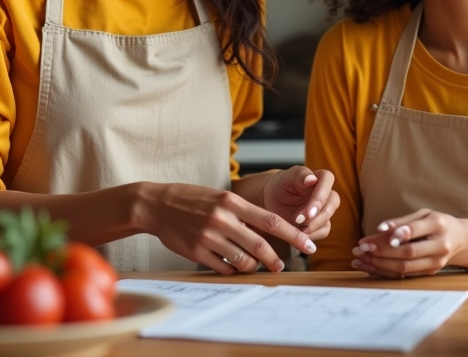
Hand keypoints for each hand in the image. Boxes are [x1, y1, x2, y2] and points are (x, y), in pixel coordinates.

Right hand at [138, 182, 319, 274]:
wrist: (158, 204)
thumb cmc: (194, 199)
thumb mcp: (221, 198)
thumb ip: (243, 213)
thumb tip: (269, 231)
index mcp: (232, 202)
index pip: (270, 220)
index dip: (293, 234)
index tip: (308, 244)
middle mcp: (223, 219)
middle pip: (260, 244)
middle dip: (275, 258)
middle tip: (282, 266)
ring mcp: (209, 236)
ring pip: (243, 260)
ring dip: (253, 266)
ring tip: (254, 265)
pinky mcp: (197, 252)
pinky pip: (224, 268)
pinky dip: (233, 269)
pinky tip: (232, 264)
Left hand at [260, 167, 338, 240]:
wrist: (272, 201)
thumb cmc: (281, 185)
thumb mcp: (286, 177)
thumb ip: (300, 175)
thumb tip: (312, 179)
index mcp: (319, 176)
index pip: (327, 180)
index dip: (320, 196)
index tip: (308, 210)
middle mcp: (325, 192)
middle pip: (333, 202)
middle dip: (318, 215)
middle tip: (299, 221)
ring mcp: (323, 209)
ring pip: (328, 219)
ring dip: (313, 226)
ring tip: (295, 227)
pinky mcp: (320, 223)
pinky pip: (323, 231)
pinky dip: (312, 235)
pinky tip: (299, 234)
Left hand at [350, 208, 466, 277]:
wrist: (461, 240)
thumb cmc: (437, 223)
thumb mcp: (423, 214)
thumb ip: (402, 221)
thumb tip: (380, 228)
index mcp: (438, 225)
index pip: (415, 231)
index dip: (396, 233)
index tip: (376, 231)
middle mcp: (440, 246)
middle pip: (408, 253)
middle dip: (382, 251)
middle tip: (361, 247)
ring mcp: (436, 262)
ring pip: (405, 267)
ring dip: (380, 263)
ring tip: (361, 258)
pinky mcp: (429, 272)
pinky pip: (405, 275)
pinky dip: (385, 270)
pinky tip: (370, 265)